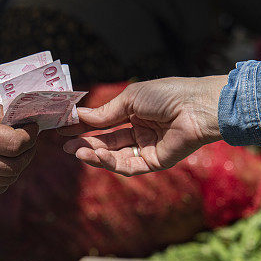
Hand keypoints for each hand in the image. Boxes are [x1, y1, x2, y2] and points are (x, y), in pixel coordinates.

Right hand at [0, 95, 37, 194]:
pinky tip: (3, 161)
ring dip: (20, 163)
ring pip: (11, 176)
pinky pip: (0, 186)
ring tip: (16, 149)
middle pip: (17, 163)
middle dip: (29, 150)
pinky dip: (7, 175)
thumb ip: (3, 114)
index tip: (32, 127)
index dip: (30, 135)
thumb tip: (27, 122)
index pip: (16, 143)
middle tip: (28, 138)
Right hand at [60, 76, 225, 175]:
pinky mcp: (155, 162)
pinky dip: (110, 162)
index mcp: (136, 113)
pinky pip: (129, 165)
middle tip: (65, 145)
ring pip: (115, 156)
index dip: (85, 127)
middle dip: (86, 144)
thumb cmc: (167, 95)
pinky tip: (96, 154)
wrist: (196, 106)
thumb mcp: (129, 100)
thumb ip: (105, 113)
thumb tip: (79, 117)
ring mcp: (148, 148)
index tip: (64, 129)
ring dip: (95, 154)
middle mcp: (141, 131)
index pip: (105, 123)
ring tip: (77, 151)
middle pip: (108, 142)